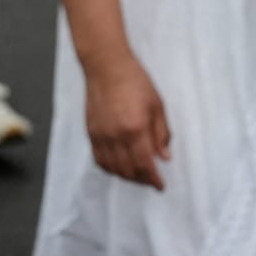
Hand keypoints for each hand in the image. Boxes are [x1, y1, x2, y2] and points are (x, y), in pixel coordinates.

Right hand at [84, 55, 169, 189]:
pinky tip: (120, 167)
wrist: (107, 69)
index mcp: (135, 128)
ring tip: (139, 176)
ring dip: (127, 176)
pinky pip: (99, 160)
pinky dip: (111, 168)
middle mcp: (115, 137)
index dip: (153, 179)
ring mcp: (100, 137)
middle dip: (141, 180)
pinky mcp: (90, 134)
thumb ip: (162, 133)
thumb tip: (164, 157)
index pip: (145, 163)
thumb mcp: (158, 106)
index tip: (161, 186)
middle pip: (128, 170)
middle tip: (152, 181)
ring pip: (112, 168)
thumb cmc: (137, 83)